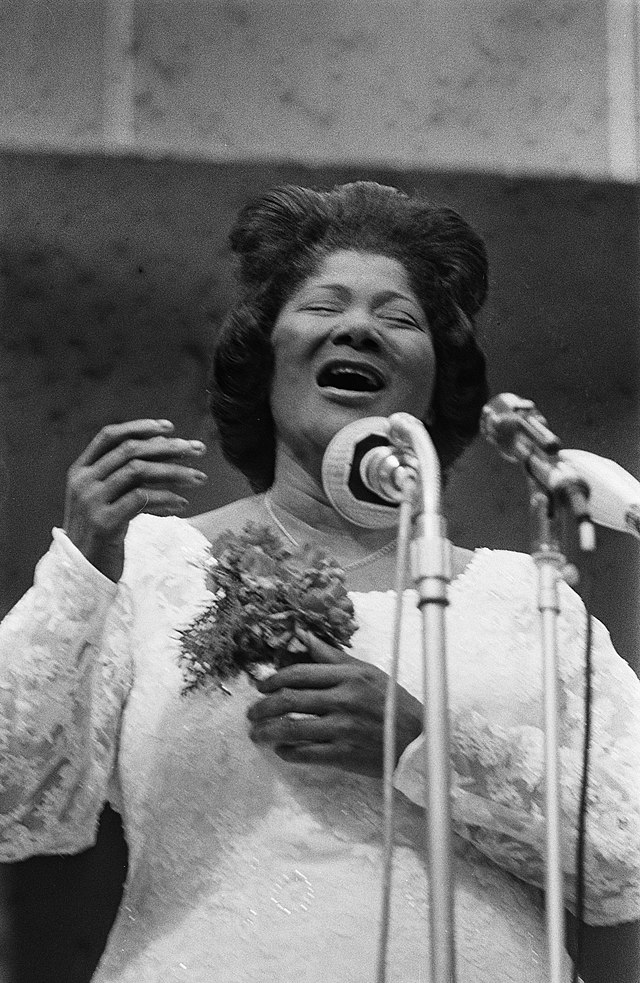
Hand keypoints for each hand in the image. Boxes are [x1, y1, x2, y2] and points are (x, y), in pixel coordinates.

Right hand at [63, 419, 207, 581]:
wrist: (81, 573)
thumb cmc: (102, 533)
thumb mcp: (106, 499)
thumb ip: (125, 474)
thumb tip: (166, 446)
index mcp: (80, 471)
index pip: (109, 436)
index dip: (140, 427)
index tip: (170, 428)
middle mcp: (83, 482)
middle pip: (130, 450)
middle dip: (168, 447)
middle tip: (198, 450)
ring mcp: (91, 502)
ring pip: (138, 471)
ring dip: (174, 472)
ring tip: (200, 478)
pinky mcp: (105, 523)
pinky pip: (142, 499)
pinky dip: (166, 498)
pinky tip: (182, 503)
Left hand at [246, 631, 422, 777]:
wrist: (417, 740)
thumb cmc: (391, 702)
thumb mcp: (367, 671)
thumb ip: (332, 656)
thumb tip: (302, 635)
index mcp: (348, 676)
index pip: (299, 674)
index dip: (274, 680)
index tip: (261, 685)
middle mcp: (343, 700)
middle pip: (289, 701)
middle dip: (263, 707)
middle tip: (251, 713)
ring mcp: (343, 729)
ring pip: (292, 729)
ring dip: (267, 732)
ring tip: (256, 734)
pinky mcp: (344, 755)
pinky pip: (305, 754)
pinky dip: (288, 753)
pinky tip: (282, 751)